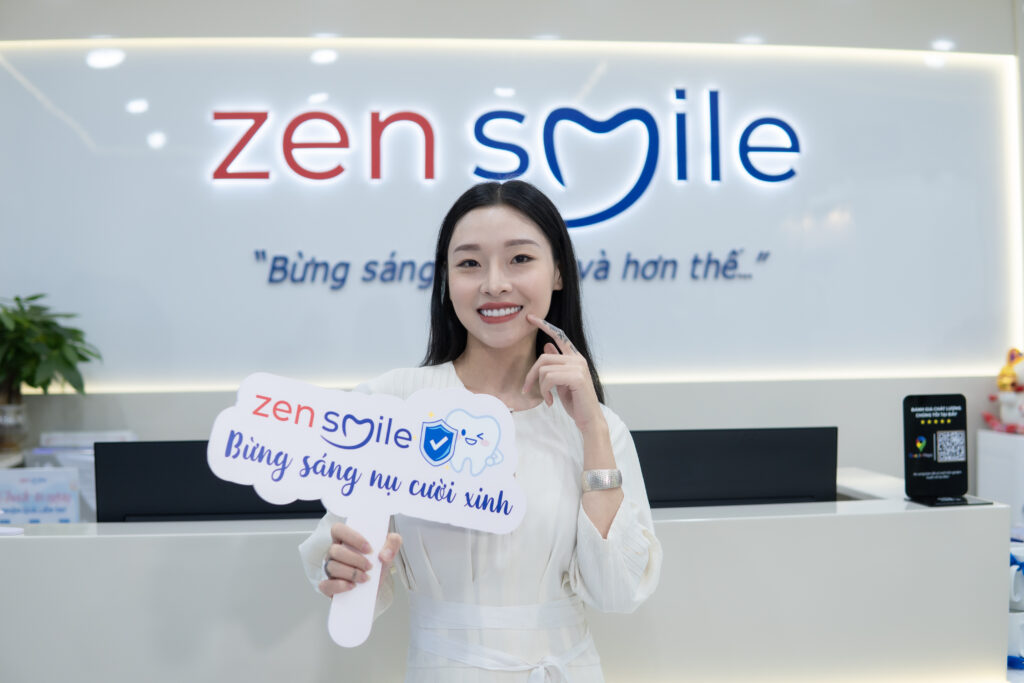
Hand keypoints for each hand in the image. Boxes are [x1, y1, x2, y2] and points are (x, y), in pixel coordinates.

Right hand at [318, 522, 402, 597]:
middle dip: (355, 559)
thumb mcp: (389, 549)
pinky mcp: (329, 585)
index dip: (352, 537)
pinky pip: (325, 585)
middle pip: (335, 550)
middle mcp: (334, 552)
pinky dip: (339, 586)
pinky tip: (352, 586)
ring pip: (332, 567)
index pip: (338, 529)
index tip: (369, 549)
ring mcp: (330, 569)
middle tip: (370, 567)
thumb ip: (393, 542)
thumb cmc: (377, 562)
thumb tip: (384, 555)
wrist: (376, 585)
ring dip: (351, 573)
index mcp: (345, 539)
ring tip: (365, 578)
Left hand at [522, 313, 604, 432]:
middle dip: (531, 374)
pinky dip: (545, 391)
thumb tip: (546, 343)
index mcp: (574, 358)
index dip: (544, 325)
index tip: (530, 318)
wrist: (589, 419)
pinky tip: (551, 401)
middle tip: (526, 389)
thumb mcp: (562, 380)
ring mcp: (578, 367)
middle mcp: (577, 359)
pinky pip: (549, 378)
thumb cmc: (576, 401)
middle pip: (544, 357)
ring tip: (548, 398)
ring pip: (544, 369)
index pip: (558, 335)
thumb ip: (556, 363)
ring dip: (540, 387)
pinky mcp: (577, 377)